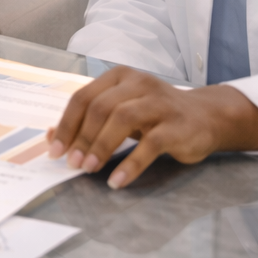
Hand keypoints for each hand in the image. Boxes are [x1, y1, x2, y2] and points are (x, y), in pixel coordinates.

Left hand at [46, 67, 257, 188]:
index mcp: (120, 76)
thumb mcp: (121, 111)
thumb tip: (51, 136)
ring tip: (89, 169)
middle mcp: (139, 83)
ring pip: (123, 119)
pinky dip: (130, 164)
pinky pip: (150, 144)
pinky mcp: (177, 126)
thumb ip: (89, 121)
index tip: (55, 151)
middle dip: (81, 137)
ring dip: (101, 146)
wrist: (207, 117)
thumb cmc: (155, 115)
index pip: (84, 97)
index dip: (66, 125)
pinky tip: (117, 180)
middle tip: (72, 163)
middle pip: (100, 107)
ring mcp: (160, 102)